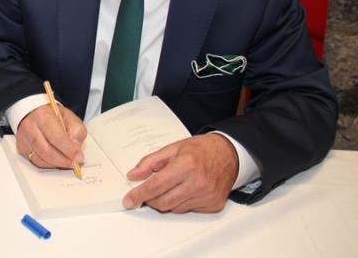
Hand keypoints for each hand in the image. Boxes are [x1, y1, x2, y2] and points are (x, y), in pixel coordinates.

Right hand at [15, 104, 85, 169]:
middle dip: (63, 160)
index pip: (56, 136)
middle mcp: (30, 127)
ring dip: (56, 164)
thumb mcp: (69, 116)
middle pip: (46, 151)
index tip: (79, 157)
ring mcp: (23, 139)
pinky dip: (48, 164)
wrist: (34, 112)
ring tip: (67, 162)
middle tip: (74, 163)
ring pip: (40, 159)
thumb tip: (76, 146)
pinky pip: (35, 162)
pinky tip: (56, 161)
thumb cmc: (52, 115)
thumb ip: (76, 130)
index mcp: (43, 116)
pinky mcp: (21, 148)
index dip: (69, 149)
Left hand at [122, 134, 237, 213]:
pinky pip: (188, 210)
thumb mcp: (173, 148)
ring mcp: (207, 196)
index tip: (128, 200)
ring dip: (166, 200)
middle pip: (163, 202)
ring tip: (171, 185)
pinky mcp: (213, 205)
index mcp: (186, 165)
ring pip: (174, 208)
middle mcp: (198, 182)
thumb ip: (150, 162)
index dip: (139, 194)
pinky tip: (185, 190)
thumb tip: (133, 175)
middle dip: (150, 199)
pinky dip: (180, 203)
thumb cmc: (201, 149)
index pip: (156, 186)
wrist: (229, 154)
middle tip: (146, 192)